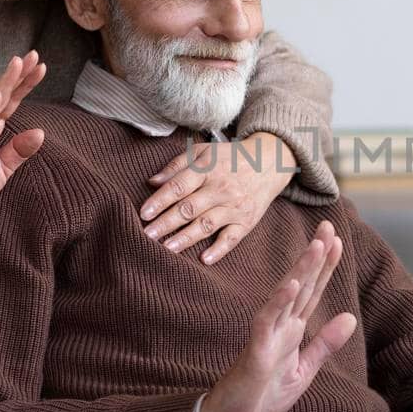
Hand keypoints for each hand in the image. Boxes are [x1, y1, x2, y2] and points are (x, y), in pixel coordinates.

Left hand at [140, 132, 296, 263]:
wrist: (269, 162)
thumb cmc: (229, 157)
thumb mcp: (203, 151)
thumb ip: (177, 165)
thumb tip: (152, 182)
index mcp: (207, 169)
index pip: (179, 187)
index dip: (160, 201)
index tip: (143, 214)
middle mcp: (220, 188)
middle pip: (189, 208)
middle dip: (166, 223)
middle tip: (147, 235)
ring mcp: (234, 206)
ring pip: (207, 224)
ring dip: (186, 238)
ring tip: (166, 248)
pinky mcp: (247, 221)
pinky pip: (232, 238)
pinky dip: (219, 249)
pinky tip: (204, 259)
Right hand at [199, 220, 357, 411]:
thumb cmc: (262, 396)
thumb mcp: (304, 370)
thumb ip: (324, 343)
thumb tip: (350, 316)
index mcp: (292, 330)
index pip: (313, 292)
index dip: (326, 267)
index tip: (338, 241)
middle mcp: (280, 326)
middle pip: (303, 285)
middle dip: (317, 256)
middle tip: (329, 226)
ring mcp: (267, 335)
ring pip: (287, 295)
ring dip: (302, 270)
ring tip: (317, 245)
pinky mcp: (256, 350)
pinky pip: (266, 321)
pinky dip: (279, 301)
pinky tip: (291, 284)